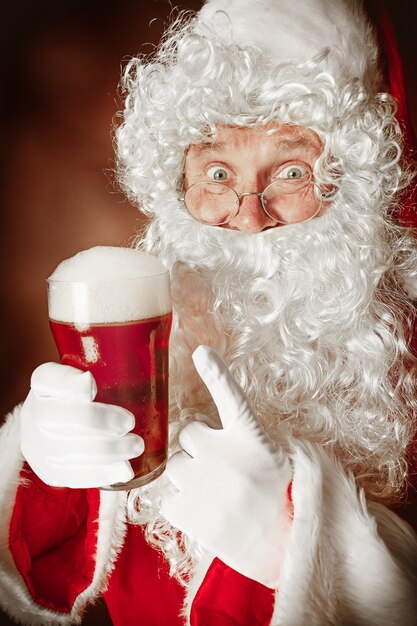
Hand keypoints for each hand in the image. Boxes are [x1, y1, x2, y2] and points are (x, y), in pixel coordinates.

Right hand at [20, 363, 143, 487]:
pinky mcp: (51, 471)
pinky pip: (73, 475)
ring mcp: (39, 445)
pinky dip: (101, 473)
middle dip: (95, 421)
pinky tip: (124, 470)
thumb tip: (146, 364)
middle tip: (129, 422)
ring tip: (135, 446)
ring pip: (65, 452)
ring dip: (106, 451)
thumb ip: (114, 366)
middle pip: (56, 418)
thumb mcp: (96, 373)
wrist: (62, 428)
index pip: (46, 378)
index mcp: (44, 383)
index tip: (91, 384)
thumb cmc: (92, 394)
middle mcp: (35, 412)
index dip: (66, 383)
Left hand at [161, 346, 292, 588]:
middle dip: (198, 448)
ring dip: (188, 476)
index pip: (230, 396)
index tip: (202, 352)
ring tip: (213, 495)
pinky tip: (204, 513)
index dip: (216, 373)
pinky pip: (167, 499)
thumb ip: (247, 440)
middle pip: (187, 435)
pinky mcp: (188, 512)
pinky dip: (181, 504)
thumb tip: (213, 434)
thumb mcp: (279, 459)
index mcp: (251, 438)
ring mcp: (203, 483)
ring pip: (174, 467)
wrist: (286, 549)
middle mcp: (223, 454)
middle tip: (219, 470)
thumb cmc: (285, 500)